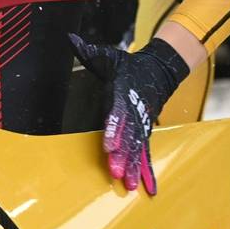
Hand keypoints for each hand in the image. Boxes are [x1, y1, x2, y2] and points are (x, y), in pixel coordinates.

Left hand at [68, 34, 189, 194]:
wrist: (159, 70)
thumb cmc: (128, 65)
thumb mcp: (109, 56)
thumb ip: (89, 52)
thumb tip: (71, 39)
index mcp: (123, 93)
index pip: (117, 112)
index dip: (113, 128)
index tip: (108, 144)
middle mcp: (134, 112)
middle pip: (128, 136)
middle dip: (121, 154)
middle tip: (114, 170)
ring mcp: (142, 124)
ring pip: (137, 148)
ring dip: (133, 167)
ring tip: (128, 185)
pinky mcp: (145, 132)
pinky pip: (146, 153)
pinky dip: (147, 171)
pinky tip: (149, 189)